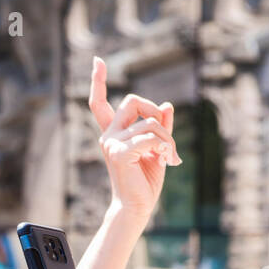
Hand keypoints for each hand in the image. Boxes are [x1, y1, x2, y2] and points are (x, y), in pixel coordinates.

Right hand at [89, 57, 181, 219]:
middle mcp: (108, 135)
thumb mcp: (158, 148)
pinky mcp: (119, 154)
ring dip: (168, 138)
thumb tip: (167, 105)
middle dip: (155, 112)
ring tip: (171, 156)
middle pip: (134, 100)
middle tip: (165, 136)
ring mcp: (111, 144)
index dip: (98, 81)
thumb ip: (161, 127)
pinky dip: (165, 146)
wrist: (138, 207)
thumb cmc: (145, 181)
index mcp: (113, 133)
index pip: (100, 103)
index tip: (97, 61)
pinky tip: (168, 160)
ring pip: (150, 122)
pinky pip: (150, 136)